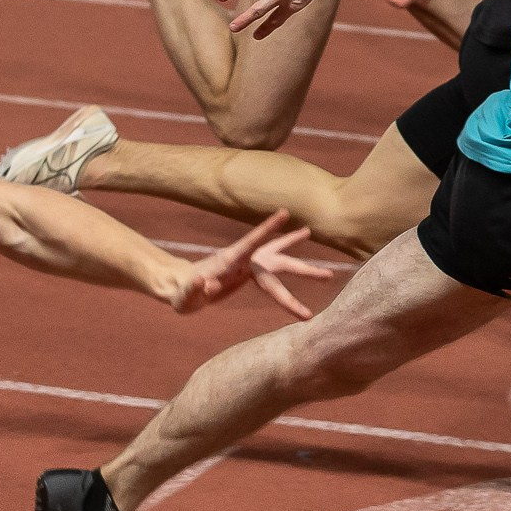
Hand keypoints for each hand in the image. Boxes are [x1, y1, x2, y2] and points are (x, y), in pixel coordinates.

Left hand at [168, 210, 336, 316]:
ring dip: (295, 249)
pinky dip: (288, 253)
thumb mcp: (184, 297)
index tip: (284, 213)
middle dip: (302, 271)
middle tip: (329, 276)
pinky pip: (274, 266)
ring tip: (311, 231)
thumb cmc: (182, 294)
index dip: (266, 229)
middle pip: (276, 262)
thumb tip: (205, 283)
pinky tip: (301, 238)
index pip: (251, 244)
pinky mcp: (250, 271)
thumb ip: (194, 290)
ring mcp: (248, 264)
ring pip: (278, 257)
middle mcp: (243, 260)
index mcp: (229, 262)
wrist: (181, 287)